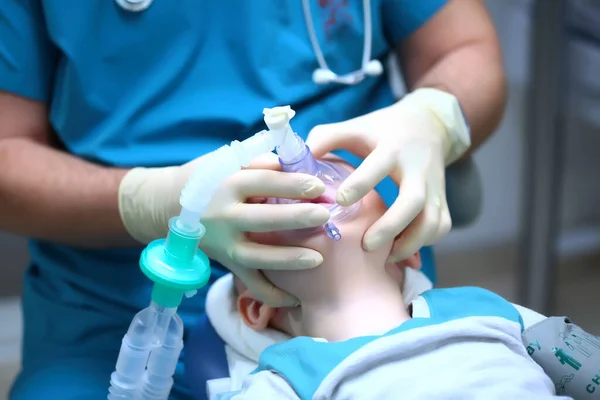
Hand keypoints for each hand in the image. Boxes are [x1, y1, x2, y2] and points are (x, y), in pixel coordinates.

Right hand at [199, 167, 330, 305]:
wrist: (169, 204)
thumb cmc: (210, 178)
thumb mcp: (227, 162)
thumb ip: (259, 162)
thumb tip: (292, 163)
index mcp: (227, 185)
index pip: (262, 182)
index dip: (290, 184)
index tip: (318, 185)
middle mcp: (223, 216)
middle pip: (262, 219)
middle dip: (295, 217)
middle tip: (324, 215)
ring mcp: (224, 244)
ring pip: (256, 256)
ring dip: (287, 259)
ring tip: (318, 258)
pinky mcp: (227, 263)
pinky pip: (250, 283)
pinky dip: (272, 296)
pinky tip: (298, 299)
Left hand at [305, 88, 469, 262]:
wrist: (428, 125)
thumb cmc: (381, 131)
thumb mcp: (355, 127)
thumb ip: (326, 139)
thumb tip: (295, 160)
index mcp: (391, 148)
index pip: (378, 166)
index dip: (361, 184)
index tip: (341, 201)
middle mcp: (417, 169)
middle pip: (413, 201)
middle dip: (390, 226)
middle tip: (365, 244)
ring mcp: (433, 186)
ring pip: (433, 221)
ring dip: (410, 243)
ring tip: (386, 258)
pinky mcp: (442, 200)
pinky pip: (440, 227)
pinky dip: (423, 243)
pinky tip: (400, 251)